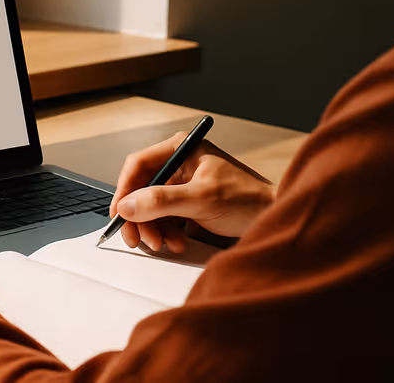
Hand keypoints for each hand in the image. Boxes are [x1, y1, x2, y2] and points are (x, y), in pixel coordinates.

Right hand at [109, 132, 274, 252]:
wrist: (274, 218)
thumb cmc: (248, 199)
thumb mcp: (201, 199)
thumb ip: (162, 201)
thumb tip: (127, 206)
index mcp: (181, 150)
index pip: (139, 165)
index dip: (124, 190)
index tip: (119, 214)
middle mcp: (179, 164)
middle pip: (141, 188)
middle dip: (138, 216)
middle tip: (137, 238)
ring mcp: (182, 185)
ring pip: (150, 207)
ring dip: (152, 228)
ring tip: (163, 244)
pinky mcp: (187, 204)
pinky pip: (163, 218)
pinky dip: (165, 233)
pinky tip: (176, 243)